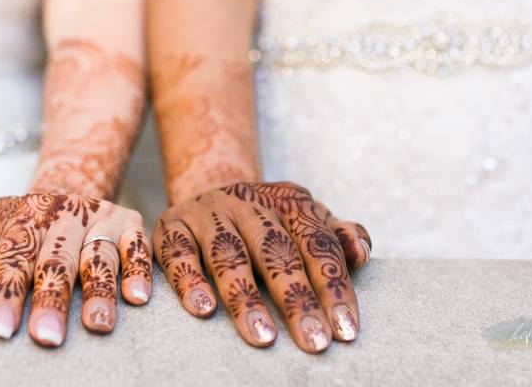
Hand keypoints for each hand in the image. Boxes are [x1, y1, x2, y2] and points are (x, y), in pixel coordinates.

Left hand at [0, 194, 151, 346]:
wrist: (68, 191)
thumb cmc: (18, 224)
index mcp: (27, 214)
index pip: (14, 254)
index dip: (6, 292)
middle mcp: (67, 213)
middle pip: (58, 259)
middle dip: (52, 299)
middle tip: (46, 337)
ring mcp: (101, 218)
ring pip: (100, 256)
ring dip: (99, 291)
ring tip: (96, 325)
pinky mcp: (131, 224)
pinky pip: (138, 248)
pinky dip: (139, 271)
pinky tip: (136, 298)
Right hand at [153, 181, 370, 352]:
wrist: (210, 190)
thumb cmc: (270, 223)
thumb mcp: (306, 222)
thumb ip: (338, 237)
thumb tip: (360, 252)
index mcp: (288, 201)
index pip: (317, 244)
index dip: (333, 287)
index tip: (345, 331)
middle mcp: (247, 200)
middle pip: (275, 251)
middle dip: (296, 300)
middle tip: (313, 341)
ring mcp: (208, 211)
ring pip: (229, 255)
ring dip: (246, 298)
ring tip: (263, 337)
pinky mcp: (171, 224)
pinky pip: (178, 254)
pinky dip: (189, 281)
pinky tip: (204, 311)